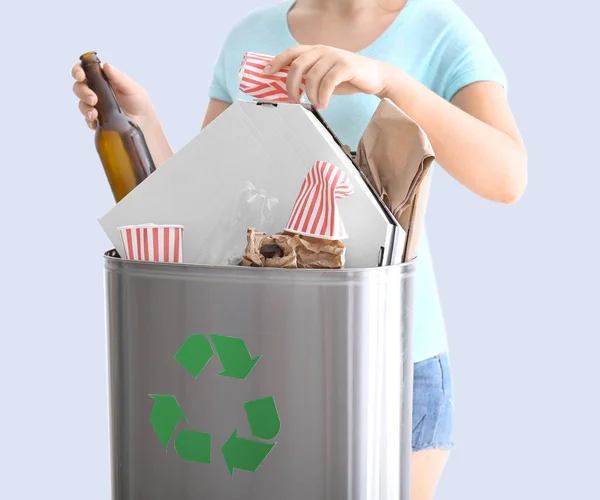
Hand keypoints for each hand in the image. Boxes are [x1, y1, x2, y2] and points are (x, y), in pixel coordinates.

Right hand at [71, 61, 153, 129]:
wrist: (145, 122)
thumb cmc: (140, 102)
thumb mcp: (131, 88)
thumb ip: (119, 77)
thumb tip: (106, 65)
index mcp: (103, 79)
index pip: (85, 71)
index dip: (78, 71)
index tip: (80, 76)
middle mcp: (97, 91)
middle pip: (79, 87)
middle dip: (82, 92)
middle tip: (93, 99)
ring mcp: (96, 105)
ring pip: (82, 104)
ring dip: (85, 108)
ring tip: (94, 114)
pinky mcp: (98, 119)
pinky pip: (88, 119)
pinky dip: (89, 120)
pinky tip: (95, 122)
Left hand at [264, 45, 389, 108]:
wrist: (375, 77)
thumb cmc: (347, 78)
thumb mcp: (324, 76)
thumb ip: (308, 78)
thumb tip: (288, 89)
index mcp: (315, 51)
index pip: (291, 53)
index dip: (276, 62)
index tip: (266, 73)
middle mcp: (323, 50)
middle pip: (297, 65)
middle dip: (291, 85)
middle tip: (294, 100)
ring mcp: (335, 56)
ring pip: (312, 76)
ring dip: (310, 95)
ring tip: (314, 105)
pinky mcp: (346, 66)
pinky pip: (328, 82)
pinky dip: (323, 96)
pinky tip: (323, 104)